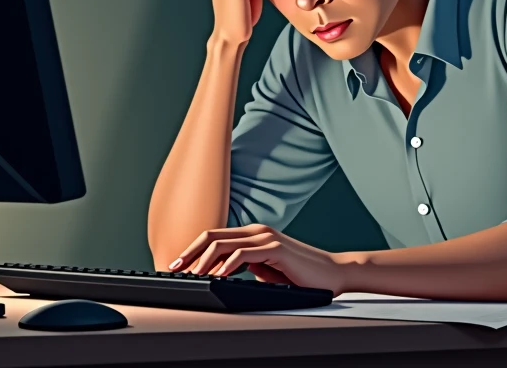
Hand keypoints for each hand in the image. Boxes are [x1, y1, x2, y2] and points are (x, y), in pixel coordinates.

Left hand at [168, 224, 351, 296]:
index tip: (177, 265)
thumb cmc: (301, 274)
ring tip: (191, 274)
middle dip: (190, 252)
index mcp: (253, 234)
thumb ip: (245, 266)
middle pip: (213, 235)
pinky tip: (218, 275)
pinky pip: (243, 254)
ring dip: (203, 260)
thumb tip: (220, 272)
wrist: (332, 273)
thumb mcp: (265, 269)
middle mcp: (257, 231)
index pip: (215, 236)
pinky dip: (227, 264)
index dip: (192, 249)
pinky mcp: (275, 249)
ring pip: (224, 243)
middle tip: (173, 267)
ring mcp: (266, 237)